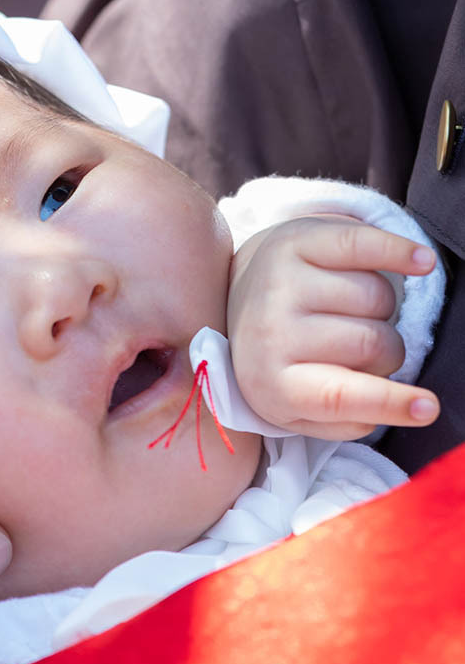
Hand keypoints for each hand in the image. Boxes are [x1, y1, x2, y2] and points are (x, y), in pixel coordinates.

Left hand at [227, 216, 440, 439]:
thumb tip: (397, 407)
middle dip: (388, 353)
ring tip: (352, 315)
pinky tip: (421, 262)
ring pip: (378, 298)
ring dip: (383, 311)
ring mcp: (280, 282)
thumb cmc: (284, 361)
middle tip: (362, 351)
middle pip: (374, 344)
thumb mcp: (300, 410)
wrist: (235, 299)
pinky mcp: (295, 242)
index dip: (388, 402)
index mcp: (270, 384)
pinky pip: (363, 244)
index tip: (428, 408)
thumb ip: (347, 421)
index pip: (337, 396)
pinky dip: (399, 252)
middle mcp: (269, 332)